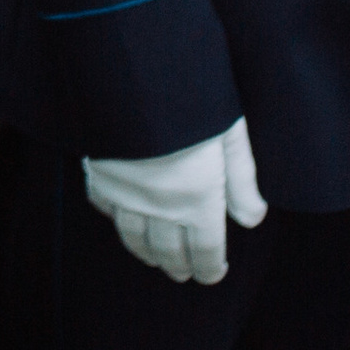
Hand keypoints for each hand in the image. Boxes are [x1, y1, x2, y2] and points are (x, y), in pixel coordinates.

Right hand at [83, 116, 265, 286]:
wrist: (132, 74)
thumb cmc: (190, 99)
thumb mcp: (230, 134)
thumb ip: (243, 180)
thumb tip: (251, 218)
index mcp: (198, 199)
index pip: (205, 251)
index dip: (210, 269)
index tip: (212, 275)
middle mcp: (160, 206)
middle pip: (169, 252)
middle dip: (180, 266)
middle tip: (185, 273)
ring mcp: (125, 193)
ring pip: (134, 238)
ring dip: (147, 254)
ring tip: (155, 259)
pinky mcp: (99, 173)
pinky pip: (104, 208)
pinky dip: (115, 220)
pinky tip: (121, 220)